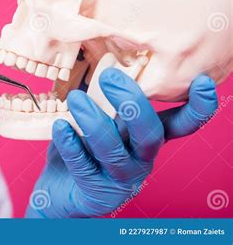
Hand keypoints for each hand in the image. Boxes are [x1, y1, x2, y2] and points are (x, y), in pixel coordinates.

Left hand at [26, 68, 216, 217]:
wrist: (59, 192)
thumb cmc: (81, 149)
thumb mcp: (97, 121)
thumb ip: (104, 101)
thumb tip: (104, 66)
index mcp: (146, 139)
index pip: (180, 125)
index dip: (197, 107)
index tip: (202, 81)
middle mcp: (141, 160)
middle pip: (149, 135)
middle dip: (132, 104)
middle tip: (109, 78)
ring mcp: (120, 181)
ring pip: (114, 151)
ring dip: (94, 121)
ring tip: (75, 99)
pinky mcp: (97, 195)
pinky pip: (84, 167)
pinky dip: (71, 145)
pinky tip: (61, 127)